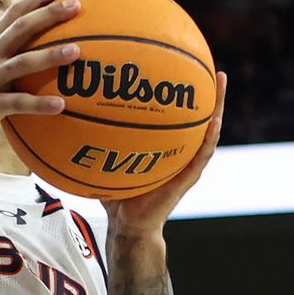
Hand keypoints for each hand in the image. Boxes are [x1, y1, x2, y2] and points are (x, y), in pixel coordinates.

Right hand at [0, 0, 82, 153]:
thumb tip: (28, 55)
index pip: (12, 14)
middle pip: (21, 28)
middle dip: (50, 14)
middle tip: (76, 5)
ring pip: (22, 62)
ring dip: (51, 55)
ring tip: (77, 51)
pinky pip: (18, 103)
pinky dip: (40, 104)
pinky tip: (60, 105)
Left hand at [103, 72, 227, 237]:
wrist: (128, 225)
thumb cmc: (116, 195)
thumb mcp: (107, 162)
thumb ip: (97, 143)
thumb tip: (72, 119)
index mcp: (166, 148)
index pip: (178, 118)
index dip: (184, 97)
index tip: (187, 71)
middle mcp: (181, 154)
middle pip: (199, 118)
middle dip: (208, 94)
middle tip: (215, 69)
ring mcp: (187, 166)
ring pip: (208, 131)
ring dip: (217, 107)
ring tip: (220, 82)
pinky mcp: (186, 179)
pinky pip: (200, 156)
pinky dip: (209, 139)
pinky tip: (215, 122)